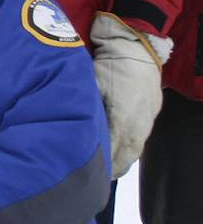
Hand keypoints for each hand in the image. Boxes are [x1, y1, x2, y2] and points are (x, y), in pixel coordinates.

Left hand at [90, 12, 169, 178]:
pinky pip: (141, 138)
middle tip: (96, 177)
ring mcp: (147, 119)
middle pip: (126, 156)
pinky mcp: (151, 113)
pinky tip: (119, 151)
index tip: (90, 174)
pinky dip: (130, 148)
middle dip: (112, 168)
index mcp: (123, 118)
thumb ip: (84, 108)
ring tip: (107, 169)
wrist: (137, 46)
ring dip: (122, 159)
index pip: (113, 151)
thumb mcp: (91, 85)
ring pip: (135, 149)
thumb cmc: (110, 65)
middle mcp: (139, 123)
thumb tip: (70, 126)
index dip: (102, 164)